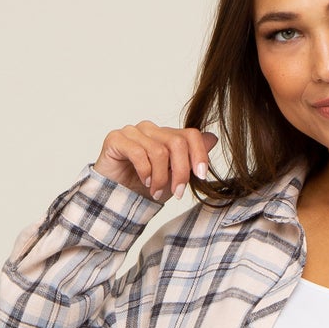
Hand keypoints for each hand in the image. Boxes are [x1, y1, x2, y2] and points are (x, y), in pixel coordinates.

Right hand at [94, 122, 219, 202]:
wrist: (115, 198)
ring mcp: (133, 132)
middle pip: (176, 143)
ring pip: (159, 151)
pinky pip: (138, 153)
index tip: (201, 176)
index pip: (190, 135)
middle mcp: (150, 129)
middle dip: (180, 172)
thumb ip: (190, 159)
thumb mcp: (173, 178)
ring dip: (160, 178)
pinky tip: (144, 182)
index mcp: (165, 136)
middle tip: (177, 193)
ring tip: (154, 192)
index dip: (199, 154)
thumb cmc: (143, 187)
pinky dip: (145, 172)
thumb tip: (212, 138)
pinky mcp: (116, 139)